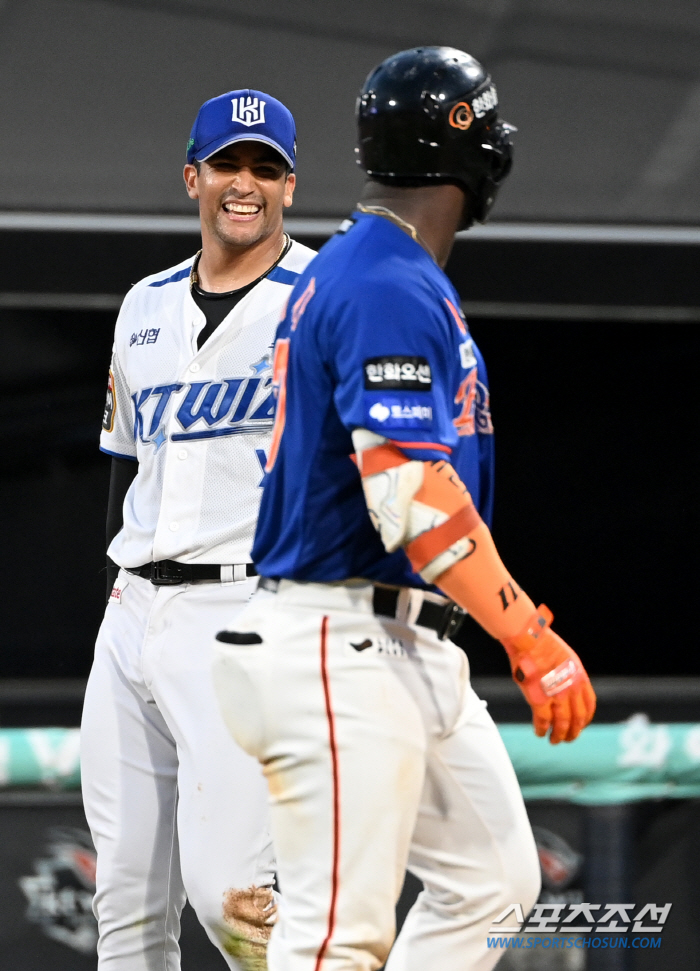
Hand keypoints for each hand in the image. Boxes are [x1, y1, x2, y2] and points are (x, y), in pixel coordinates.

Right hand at [501, 606, 595, 743]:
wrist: (529, 639)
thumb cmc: (542, 643)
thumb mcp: (566, 657)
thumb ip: (568, 674)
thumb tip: (562, 685)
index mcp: (580, 678)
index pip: (589, 706)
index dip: (585, 719)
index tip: (581, 725)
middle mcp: (572, 690)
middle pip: (577, 719)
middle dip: (574, 732)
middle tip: (568, 739)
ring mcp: (556, 696)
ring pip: (562, 725)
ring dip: (559, 736)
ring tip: (554, 741)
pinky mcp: (539, 700)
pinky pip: (543, 722)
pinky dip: (542, 730)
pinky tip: (540, 733)